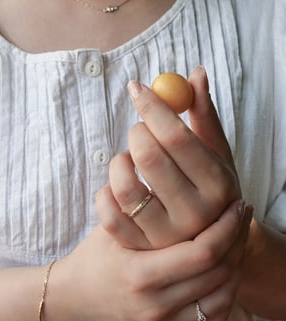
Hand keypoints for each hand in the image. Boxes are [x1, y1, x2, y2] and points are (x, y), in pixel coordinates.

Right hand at [49, 200, 252, 320]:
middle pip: (219, 272)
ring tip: (239, 235)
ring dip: (237, 261)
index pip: (202, 252)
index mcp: (140, 274)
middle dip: (238, 239)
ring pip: (224, 294)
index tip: (236, 204)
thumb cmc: (94, 256)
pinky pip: (215, 315)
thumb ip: (145, 209)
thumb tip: (183, 178)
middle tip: (242, 214)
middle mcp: (156, 304)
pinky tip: (228, 266)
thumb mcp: (114, 227)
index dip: (226, 227)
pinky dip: (228, 289)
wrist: (76, 299)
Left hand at [96, 66, 240, 248]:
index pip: (176, 137)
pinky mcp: (139, 247)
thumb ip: (204, 115)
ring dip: (119, 161)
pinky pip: (108, 215)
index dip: (152, 107)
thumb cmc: (207, 186)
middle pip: (148, 156)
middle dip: (137, 131)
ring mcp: (164, 236)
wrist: (204, 235)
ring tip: (129, 159)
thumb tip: (195, 74)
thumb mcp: (215, 153)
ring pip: (123, 187)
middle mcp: (194, 214)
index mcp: (217, 184)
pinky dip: (105, 193)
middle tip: (139, 130)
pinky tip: (117, 186)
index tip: (136, 88)